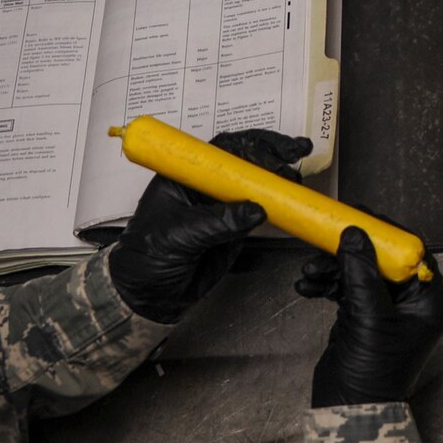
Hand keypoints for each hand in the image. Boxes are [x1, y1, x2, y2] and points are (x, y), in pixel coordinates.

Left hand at [109, 129, 313, 323]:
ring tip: (297, 182)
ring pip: (255, 185)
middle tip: (296, 154)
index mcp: (184, 177)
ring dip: (278, 180)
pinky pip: (259, 214)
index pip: (222, 150)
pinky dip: (278, 208)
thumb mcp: (178, 235)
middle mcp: (205, 187)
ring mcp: (221, 208)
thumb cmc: (145, 259)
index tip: (276, 153)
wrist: (146, 296)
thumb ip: (217, 222)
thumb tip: (256, 209)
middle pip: (244, 161)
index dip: (252, 146)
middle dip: (272, 154)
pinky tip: (290, 204)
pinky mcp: (234, 230)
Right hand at [299, 226, 442, 405]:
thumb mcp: (370, 318)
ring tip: (311, 272)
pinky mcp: (361, 317)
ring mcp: (384, 310)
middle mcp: (409, 304)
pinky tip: (308, 287)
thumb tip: (356, 235)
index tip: (360, 219)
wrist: (350, 411)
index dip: (386, 234)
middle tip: (328, 238)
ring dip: (332, 268)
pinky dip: (326, 284)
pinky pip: (344, 288)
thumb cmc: (374, 376)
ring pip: (359, 272)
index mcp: (427, 302)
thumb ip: (362, 274)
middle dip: (351, 251)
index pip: (413, 253)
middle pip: (382, 260)